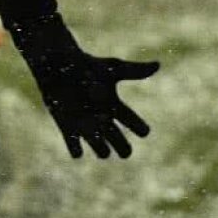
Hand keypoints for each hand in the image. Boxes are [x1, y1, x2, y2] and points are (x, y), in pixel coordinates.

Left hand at [29, 51, 158, 158]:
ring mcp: (87, 127)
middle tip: (112, 131)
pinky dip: (77, 150)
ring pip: (102, 152)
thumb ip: (134, 70)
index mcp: (116, 108)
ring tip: (93, 131)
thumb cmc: (86, 65)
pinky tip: (76, 137)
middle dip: (123, 147)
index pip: (138, 127)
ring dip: (100, 147)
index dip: (140, 128)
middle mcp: (104, 121)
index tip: (133, 121)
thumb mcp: (112, 68)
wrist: (58, 65)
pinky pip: (76, 151)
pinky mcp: (68, 129)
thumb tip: (158, 65)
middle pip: (123, 147)